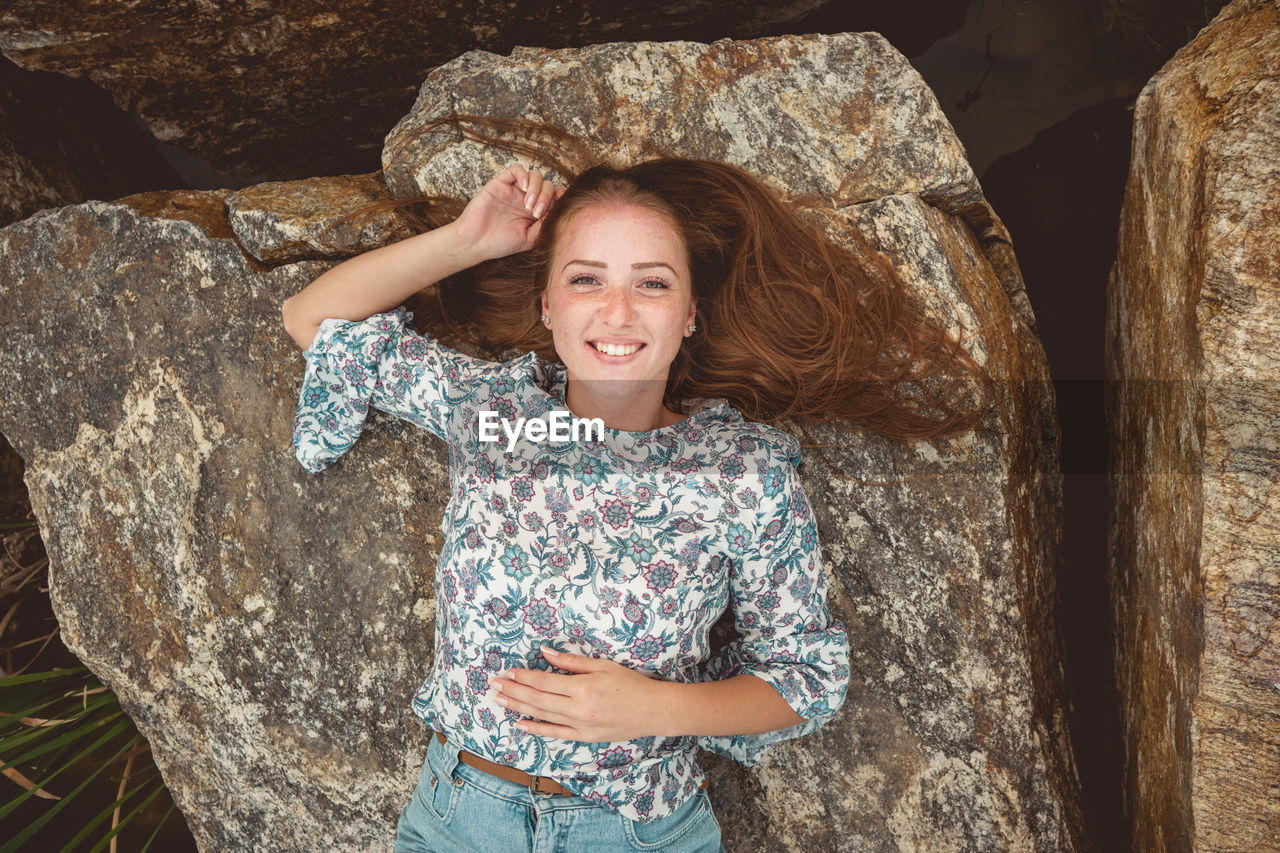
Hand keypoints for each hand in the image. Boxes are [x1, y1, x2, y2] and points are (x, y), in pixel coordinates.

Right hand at [452, 163, 565, 261]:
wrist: (476, 242)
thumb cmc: (501, 243)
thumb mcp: (530, 238)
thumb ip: (545, 224)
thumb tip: (559, 210)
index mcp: (536, 211)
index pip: (555, 196)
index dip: (560, 198)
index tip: (561, 206)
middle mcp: (526, 199)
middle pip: (547, 185)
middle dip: (546, 197)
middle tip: (536, 213)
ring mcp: (514, 190)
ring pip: (535, 175)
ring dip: (537, 188)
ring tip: (528, 205)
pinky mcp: (501, 183)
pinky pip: (516, 170)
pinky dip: (524, 176)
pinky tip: (523, 188)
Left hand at [488, 645, 670, 742]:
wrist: (653, 710)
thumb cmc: (630, 683)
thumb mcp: (602, 665)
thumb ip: (571, 661)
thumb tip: (545, 652)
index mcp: (582, 688)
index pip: (544, 682)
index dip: (523, 677)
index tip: (506, 672)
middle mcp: (578, 709)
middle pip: (537, 699)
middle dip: (513, 691)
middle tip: (493, 684)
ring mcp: (580, 726)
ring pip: (541, 716)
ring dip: (518, 707)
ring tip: (499, 700)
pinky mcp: (584, 737)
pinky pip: (554, 733)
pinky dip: (535, 729)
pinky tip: (519, 724)